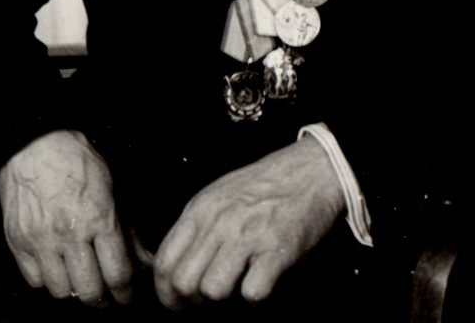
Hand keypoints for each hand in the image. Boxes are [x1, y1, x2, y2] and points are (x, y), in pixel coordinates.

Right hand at [0, 130, 133, 305]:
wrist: (36, 145)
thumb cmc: (78, 162)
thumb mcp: (113, 188)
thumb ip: (128, 229)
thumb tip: (145, 260)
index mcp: (99, 218)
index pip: (118, 274)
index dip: (126, 293)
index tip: (126, 295)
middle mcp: (70, 234)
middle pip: (90, 292)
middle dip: (102, 297)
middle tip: (104, 291)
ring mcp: (41, 241)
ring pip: (61, 291)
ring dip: (73, 288)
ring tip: (78, 275)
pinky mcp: (18, 243)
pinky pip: (36, 281)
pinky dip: (48, 278)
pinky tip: (56, 264)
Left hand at [153, 135, 344, 308]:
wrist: (310, 170)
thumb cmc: (263, 186)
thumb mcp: (218, 195)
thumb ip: (195, 227)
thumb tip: (174, 269)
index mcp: (201, 209)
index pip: (164, 262)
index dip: (165, 293)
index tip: (177, 303)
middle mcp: (220, 221)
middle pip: (183, 282)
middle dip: (191, 303)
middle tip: (206, 303)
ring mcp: (248, 235)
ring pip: (213, 290)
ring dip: (224, 300)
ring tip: (236, 285)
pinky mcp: (277, 250)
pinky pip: (252, 293)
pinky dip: (256, 296)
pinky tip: (261, 279)